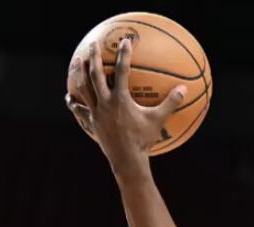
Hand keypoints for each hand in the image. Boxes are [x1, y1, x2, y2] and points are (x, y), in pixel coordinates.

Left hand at [66, 38, 185, 167]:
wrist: (127, 159)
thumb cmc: (144, 139)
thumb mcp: (158, 120)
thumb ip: (171, 103)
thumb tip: (184, 89)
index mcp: (121, 99)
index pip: (122, 71)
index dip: (124, 55)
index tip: (125, 41)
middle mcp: (105, 102)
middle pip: (95, 74)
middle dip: (94, 57)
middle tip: (93, 44)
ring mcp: (96, 112)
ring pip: (84, 88)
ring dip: (80, 72)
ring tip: (78, 60)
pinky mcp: (92, 121)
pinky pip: (80, 109)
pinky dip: (73, 102)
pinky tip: (69, 97)